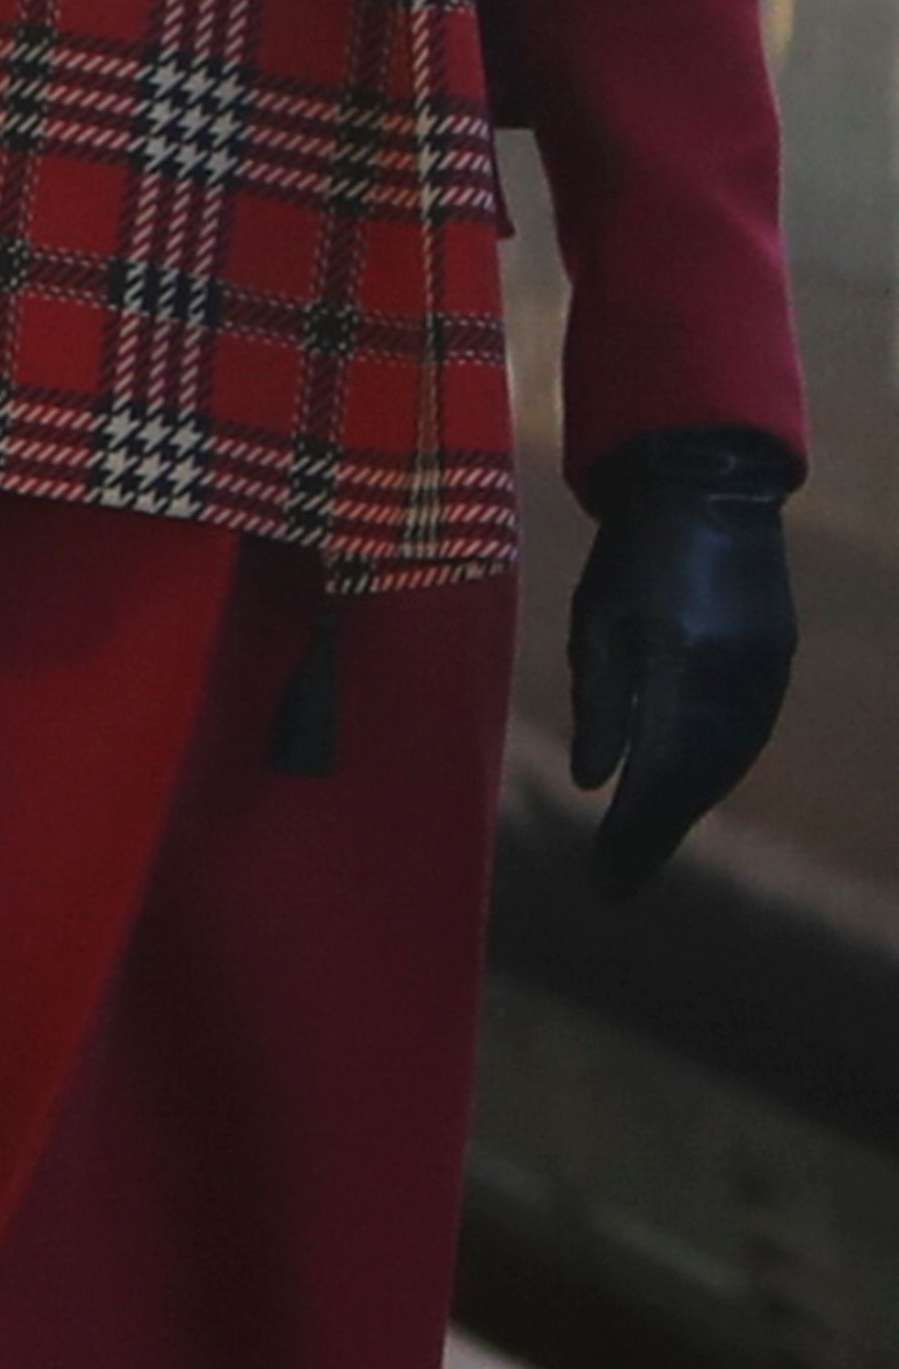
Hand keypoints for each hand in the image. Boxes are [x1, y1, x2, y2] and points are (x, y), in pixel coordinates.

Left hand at [568, 425, 794, 898]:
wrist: (711, 486)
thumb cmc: (633, 552)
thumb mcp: (596, 621)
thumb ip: (599, 704)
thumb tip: (592, 785)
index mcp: (680, 664)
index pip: (655, 774)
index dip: (630, 835)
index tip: (602, 882)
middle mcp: (732, 675)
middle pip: (695, 781)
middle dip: (653, 835)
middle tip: (615, 881)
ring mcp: (763, 668)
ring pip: (725, 763)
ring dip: (684, 809)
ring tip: (640, 846)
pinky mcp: (776, 658)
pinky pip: (745, 734)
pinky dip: (712, 772)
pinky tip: (683, 792)